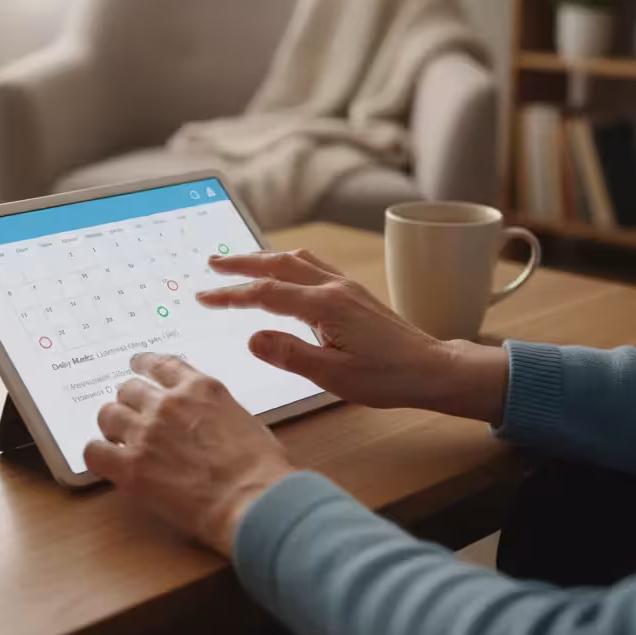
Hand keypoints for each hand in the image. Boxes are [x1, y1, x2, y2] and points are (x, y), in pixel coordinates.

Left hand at [83, 352, 296, 556]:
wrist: (253, 500)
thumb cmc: (260, 469)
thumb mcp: (242, 420)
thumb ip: (213, 410)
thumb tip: (201, 420)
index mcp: (200, 388)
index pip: (160, 365)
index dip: (143, 365)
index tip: (137, 366)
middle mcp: (168, 403)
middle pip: (129, 389)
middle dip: (129, 402)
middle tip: (130, 415)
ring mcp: (146, 433)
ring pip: (108, 414)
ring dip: (113, 426)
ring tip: (117, 439)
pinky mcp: (131, 467)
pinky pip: (94, 451)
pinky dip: (97, 454)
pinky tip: (106, 461)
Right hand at [195, 249, 508, 424]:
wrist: (431, 369)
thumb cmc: (387, 378)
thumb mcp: (333, 376)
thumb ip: (290, 355)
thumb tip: (251, 337)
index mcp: (325, 306)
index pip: (266, 294)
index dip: (232, 294)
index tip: (204, 296)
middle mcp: (334, 287)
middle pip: (279, 263)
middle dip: (242, 262)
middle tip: (211, 263)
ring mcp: (346, 286)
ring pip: (297, 258)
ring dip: (264, 257)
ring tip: (239, 262)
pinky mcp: (354, 292)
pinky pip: (314, 264)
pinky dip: (289, 261)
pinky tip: (284, 269)